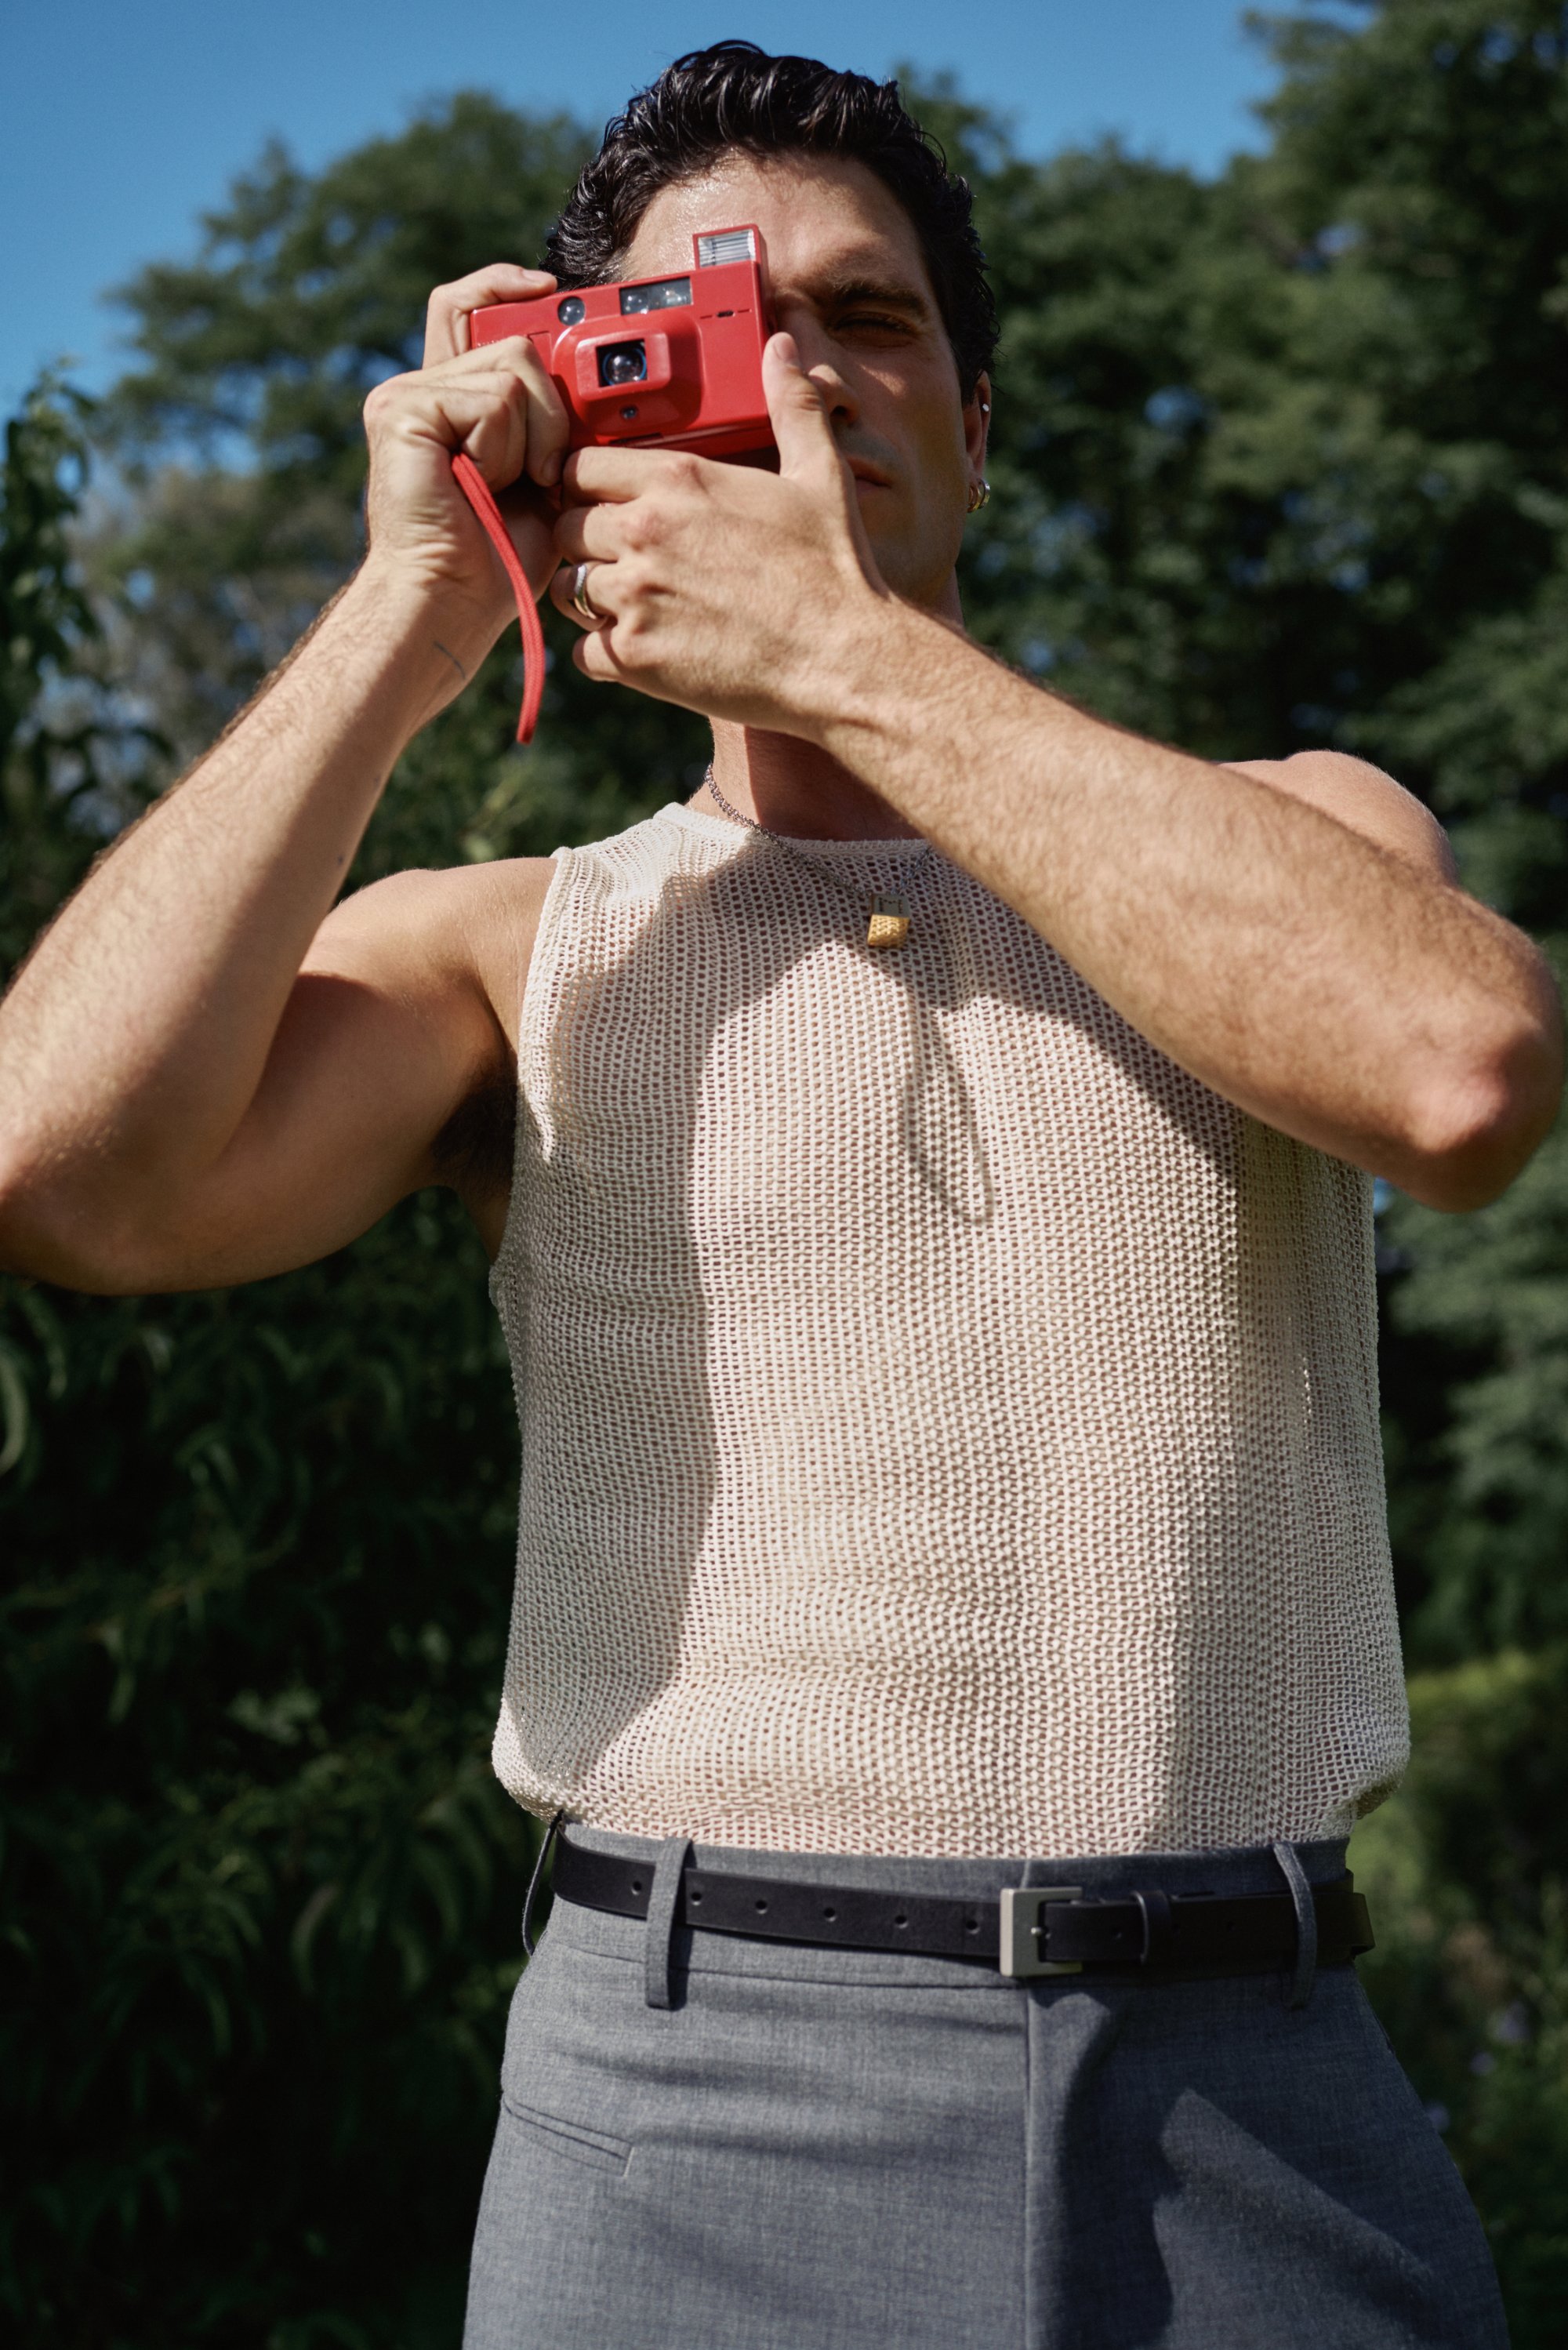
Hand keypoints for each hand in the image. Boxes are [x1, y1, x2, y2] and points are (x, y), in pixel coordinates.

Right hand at [360, 265, 569, 644]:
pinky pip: (492, 400)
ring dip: (531, 437)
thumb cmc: (499, 554)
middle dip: (549, 411)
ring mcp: (405, 394)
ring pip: (512, 371)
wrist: (453, 599)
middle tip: (538, 473)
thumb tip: (590, 378)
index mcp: (450, 398)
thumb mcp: (542, 473)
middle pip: (515, 344)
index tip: (548, 289)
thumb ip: (548, 419)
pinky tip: (480, 483)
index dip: (506, 286)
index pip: (470, 308)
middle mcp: (420, 387)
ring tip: (505, 485)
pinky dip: (503, 448)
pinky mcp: (401, 409)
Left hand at [548, 335, 888, 730]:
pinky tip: (640, 651)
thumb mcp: (820, 474)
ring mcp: (635, 595)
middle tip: (619, 559)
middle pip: (565, 525)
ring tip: (630, 605)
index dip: (585, 486)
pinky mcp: (636, 656)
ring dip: (588, 597)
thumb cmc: (835, 569)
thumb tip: (782, 347)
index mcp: (679, 479)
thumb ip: (790, 406)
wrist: (843, 658)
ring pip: (565, 588)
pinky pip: (582, 652)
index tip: (603, 503)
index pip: (581, 466)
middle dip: (585, 542)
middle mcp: (645, 530)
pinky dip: (604, 654)